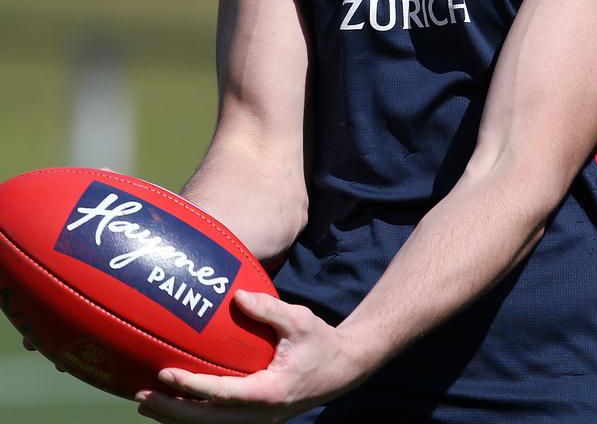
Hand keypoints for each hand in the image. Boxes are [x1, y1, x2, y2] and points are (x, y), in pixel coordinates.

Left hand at [135, 291, 367, 422]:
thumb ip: (268, 310)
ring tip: (147, 402)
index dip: (190, 386)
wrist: (344, 368)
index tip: (164, 372)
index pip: (221, 394)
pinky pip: (218, 420)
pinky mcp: (255, 416)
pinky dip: (194, 414)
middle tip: (141, 395)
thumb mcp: (299, 320)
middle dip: (171, 410)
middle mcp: (260, 414)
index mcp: (269, 392)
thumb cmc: (321, 341)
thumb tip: (237, 296)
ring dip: (177, 416)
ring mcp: (257, 420)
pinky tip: (175, 403)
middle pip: (206, 420)